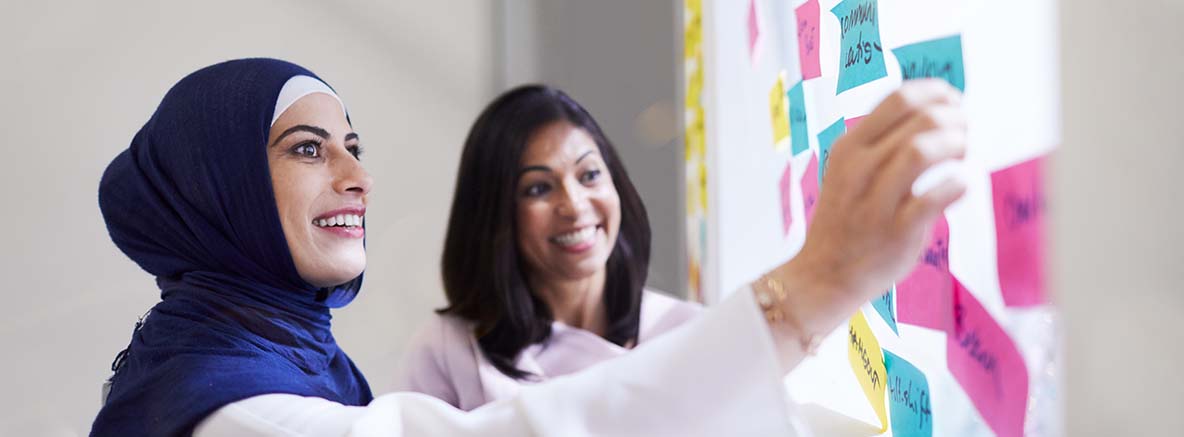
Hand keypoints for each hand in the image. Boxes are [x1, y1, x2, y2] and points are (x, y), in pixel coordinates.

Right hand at [761, 80, 967, 366]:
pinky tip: (960, 187)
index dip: (935, 92)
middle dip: (954, 119)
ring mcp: (875, 200)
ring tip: (962, 155)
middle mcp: (859, 169)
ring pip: (922, 151)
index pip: (898, 99)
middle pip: (919, 120)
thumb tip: (937, 113)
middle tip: (964, 132)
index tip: (953, 100)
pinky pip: (935, 197)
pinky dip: (957, 186)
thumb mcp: (850, 170)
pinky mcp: (897, 231)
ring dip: (956, 145)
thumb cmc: (847, 218)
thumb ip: (883, 144)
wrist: (824, 274)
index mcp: (849, 147)